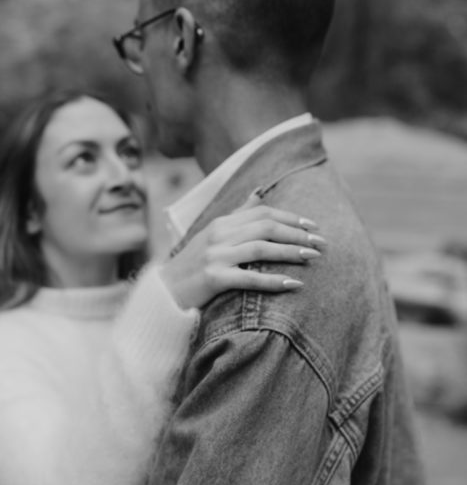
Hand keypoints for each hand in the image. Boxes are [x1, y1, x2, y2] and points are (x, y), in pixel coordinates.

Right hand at [159, 194, 325, 309]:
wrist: (163, 292)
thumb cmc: (192, 265)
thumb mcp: (212, 234)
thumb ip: (238, 214)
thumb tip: (260, 192)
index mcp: (221, 223)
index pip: (262, 212)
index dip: (291, 218)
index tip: (313, 226)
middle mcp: (218, 235)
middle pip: (266, 227)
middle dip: (297, 234)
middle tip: (321, 244)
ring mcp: (215, 255)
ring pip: (261, 248)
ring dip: (291, 252)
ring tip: (313, 259)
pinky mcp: (213, 278)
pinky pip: (250, 277)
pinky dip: (274, 280)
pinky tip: (293, 284)